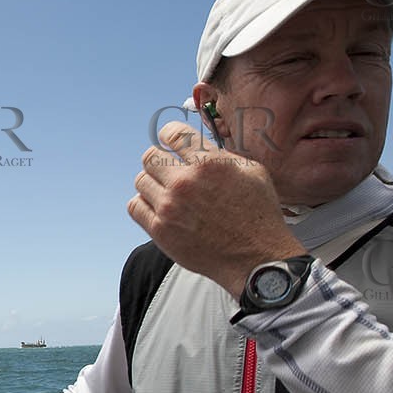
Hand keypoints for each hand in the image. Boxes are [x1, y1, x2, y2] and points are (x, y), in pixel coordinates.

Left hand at [128, 121, 304, 296]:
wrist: (255, 258)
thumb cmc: (258, 216)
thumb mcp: (253, 173)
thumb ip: (221, 155)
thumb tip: (198, 146)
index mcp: (209, 164)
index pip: (173, 134)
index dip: (169, 134)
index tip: (169, 139)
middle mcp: (185, 183)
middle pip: (149, 156)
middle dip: (160, 160)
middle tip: (170, 170)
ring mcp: (169, 207)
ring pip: (141, 181)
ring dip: (153, 183)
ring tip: (167, 191)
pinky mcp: (160, 230)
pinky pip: (135, 206)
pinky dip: (144, 203)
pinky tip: (158, 206)